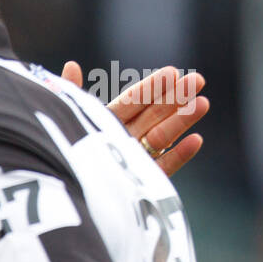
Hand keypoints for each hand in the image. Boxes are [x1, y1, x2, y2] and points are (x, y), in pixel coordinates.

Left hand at [62, 61, 208, 175]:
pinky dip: (179, 156)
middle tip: (196, 80)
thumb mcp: (64, 122)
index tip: (171, 72)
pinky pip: (162, 169)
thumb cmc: (59, 152)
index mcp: (104, 124)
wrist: (61, 197)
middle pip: (152, 116)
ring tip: (203, 103)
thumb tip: (71, 64)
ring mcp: (134, 160)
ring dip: (182, 121)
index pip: (132, 102)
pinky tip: (196, 140)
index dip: (151, 88)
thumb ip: (69, 95)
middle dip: (174, 98)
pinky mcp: (142, 183)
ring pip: (161, 138)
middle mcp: (122, 140)